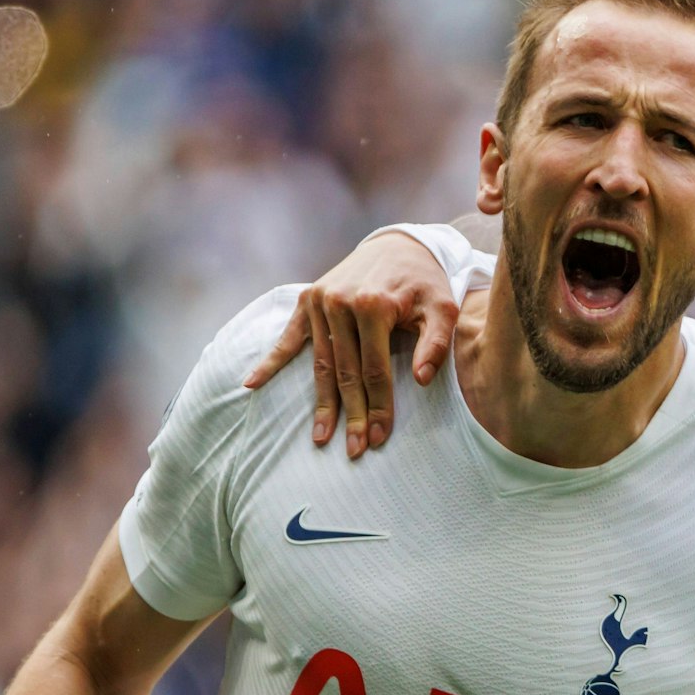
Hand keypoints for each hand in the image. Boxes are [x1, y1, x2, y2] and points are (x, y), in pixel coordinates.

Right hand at [242, 232, 458, 457]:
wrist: (399, 245)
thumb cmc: (425, 282)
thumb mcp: (442, 308)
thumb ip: (435, 343)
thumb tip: (421, 380)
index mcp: (373, 305)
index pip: (375, 370)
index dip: (378, 406)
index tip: (378, 437)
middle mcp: (341, 303)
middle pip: (345, 372)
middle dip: (351, 414)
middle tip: (353, 449)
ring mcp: (319, 302)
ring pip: (320, 364)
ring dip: (321, 403)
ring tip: (321, 437)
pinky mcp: (306, 300)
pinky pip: (288, 338)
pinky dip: (270, 362)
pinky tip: (251, 384)